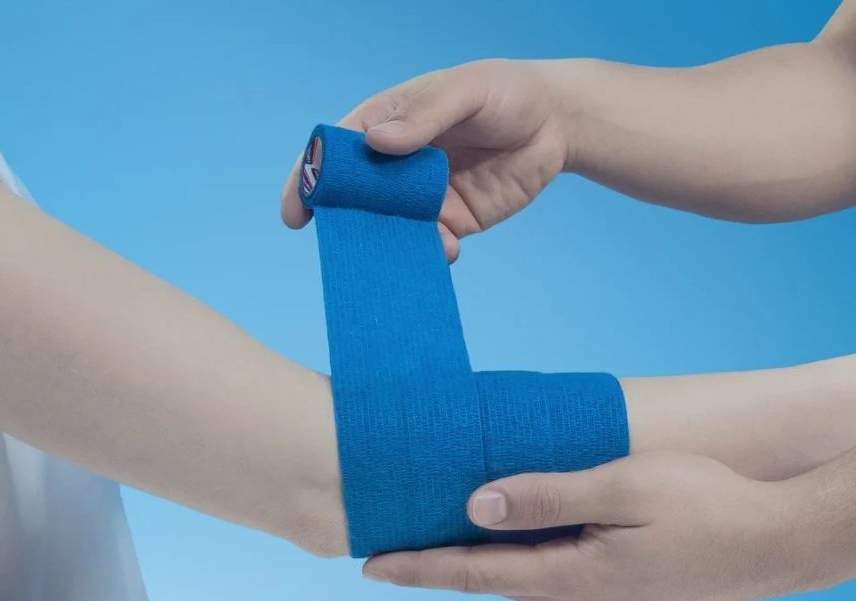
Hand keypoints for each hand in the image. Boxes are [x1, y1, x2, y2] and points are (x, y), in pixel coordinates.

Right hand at [281, 59, 571, 261]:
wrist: (557, 123)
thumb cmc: (507, 92)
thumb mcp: (467, 90)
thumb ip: (426, 114)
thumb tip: (379, 143)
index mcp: (388, 122)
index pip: (338, 149)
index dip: (313, 175)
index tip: (299, 206)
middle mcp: (398, 163)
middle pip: (357, 196)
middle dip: (346, 222)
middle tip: (347, 244)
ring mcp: (424, 195)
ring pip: (392, 226)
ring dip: (390, 244)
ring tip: (399, 255)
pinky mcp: (455, 220)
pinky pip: (432, 244)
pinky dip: (431, 254)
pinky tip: (449, 251)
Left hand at [361, 452, 811, 600]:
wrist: (785, 541)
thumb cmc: (713, 508)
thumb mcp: (623, 487)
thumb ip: (548, 496)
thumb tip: (479, 504)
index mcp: (575, 575)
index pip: (477, 572)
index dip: (423, 567)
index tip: (376, 565)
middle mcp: (584, 596)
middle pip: (494, 581)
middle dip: (442, 568)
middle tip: (395, 553)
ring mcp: (608, 598)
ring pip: (526, 580)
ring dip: (483, 564)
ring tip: (445, 542)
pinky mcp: (628, 588)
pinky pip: (558, 576)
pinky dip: (525, 561)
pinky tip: (521, 541)